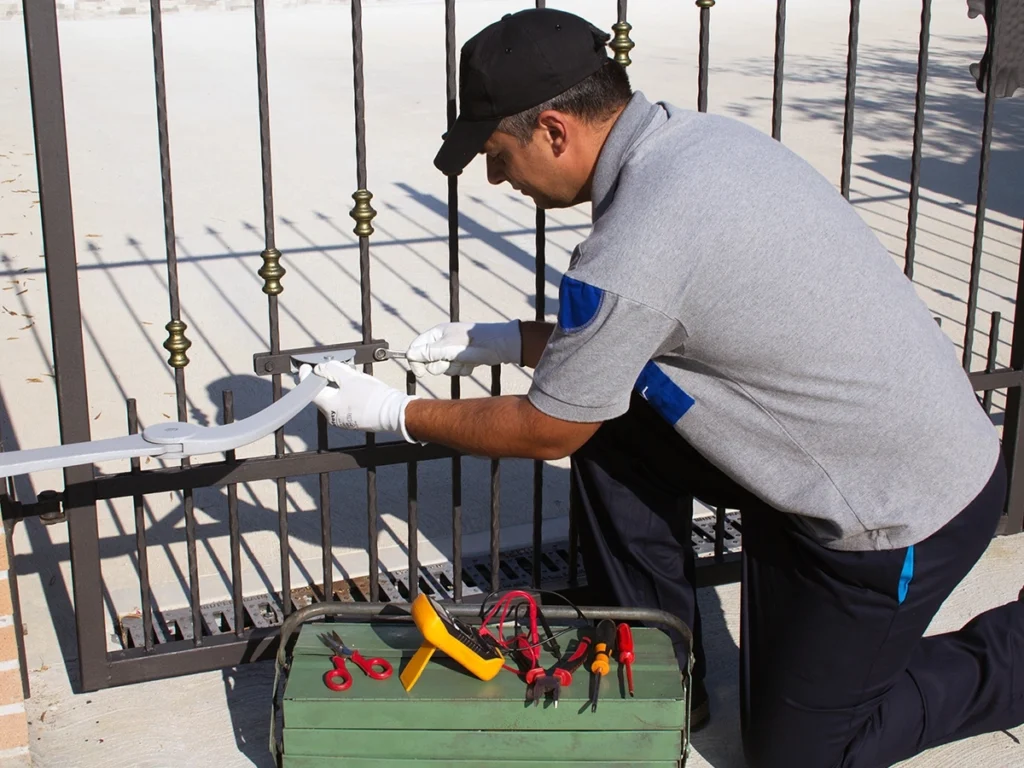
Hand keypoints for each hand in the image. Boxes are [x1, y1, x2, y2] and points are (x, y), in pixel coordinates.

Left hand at [299, 361, 418, 441]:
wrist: (394, 413)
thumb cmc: (373, 397)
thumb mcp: (349, 377)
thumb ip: (332, 369)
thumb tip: (321, 368)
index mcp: (328, 406)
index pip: (310, 389)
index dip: (306, 375)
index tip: (304, 366)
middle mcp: (333, 416)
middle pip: (322, 393)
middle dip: (323, 379)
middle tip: (324, 366)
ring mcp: (345, 419)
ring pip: (335, 397)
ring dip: (336, 385)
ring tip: (344, 373)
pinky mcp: (355, 419)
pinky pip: (345, 402)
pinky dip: (345, 392)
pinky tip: (353, 384)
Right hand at [405, 320, 521, 376]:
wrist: (501, 345)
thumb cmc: (474, 343)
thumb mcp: (447, 348)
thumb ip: (427, 352)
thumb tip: (408, 355)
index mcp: (436, 333)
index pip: (416, 348)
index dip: (417, 361)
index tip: (421, 373)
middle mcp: (443, 341)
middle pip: (429, 361)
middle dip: (440, 365)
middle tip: (451, 360)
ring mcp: (454, 350)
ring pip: (444, 368)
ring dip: (454, 367)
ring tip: (465, 360)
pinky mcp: (464, 358)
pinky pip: (456, 370)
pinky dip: (463, 369)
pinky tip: (472, 363)